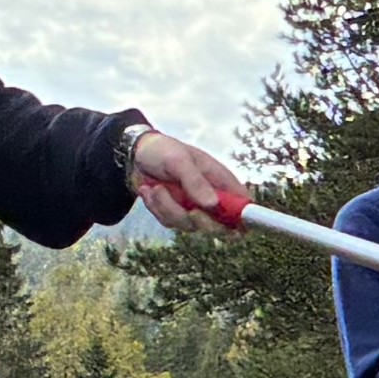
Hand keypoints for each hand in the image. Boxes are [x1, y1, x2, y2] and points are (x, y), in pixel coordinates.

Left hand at [124, 128, 243, 227]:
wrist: (135, 154)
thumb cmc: (163, 150)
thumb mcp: (179, 160)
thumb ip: (196, 182)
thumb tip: (213, 205)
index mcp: (222, 181)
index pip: (243, 206)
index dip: (243, 220)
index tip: (232, 226)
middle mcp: (211, 197)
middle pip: (219, 226)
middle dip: (200, 220)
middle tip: (190, 210)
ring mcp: (193, 207)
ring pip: (189, 226)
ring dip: (168, 208)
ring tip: (156, 188)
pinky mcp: (174, 213)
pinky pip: (169, 222)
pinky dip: (156, 208)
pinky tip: (149, 191)